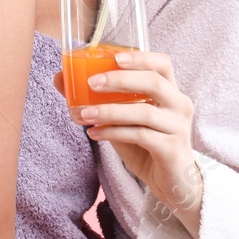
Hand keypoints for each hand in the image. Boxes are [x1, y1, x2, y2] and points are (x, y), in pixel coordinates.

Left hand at [65, 51, 203, 235]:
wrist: (171, 181)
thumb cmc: (146, 143)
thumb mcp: (120, 118)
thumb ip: (97, 99)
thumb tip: (60, 78)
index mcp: (170, 91)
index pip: (162, 64)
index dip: (140, 57)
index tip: (114, 57)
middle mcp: (179, 104)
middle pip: (153, 82)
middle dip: (120, 80)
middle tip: (91, 83)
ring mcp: (178, 127)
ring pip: (143, 111)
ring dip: (109, 111)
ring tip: (83, 114)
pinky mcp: (172, 149)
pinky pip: (141, 135)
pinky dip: (114, 132)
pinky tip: (94, 133)